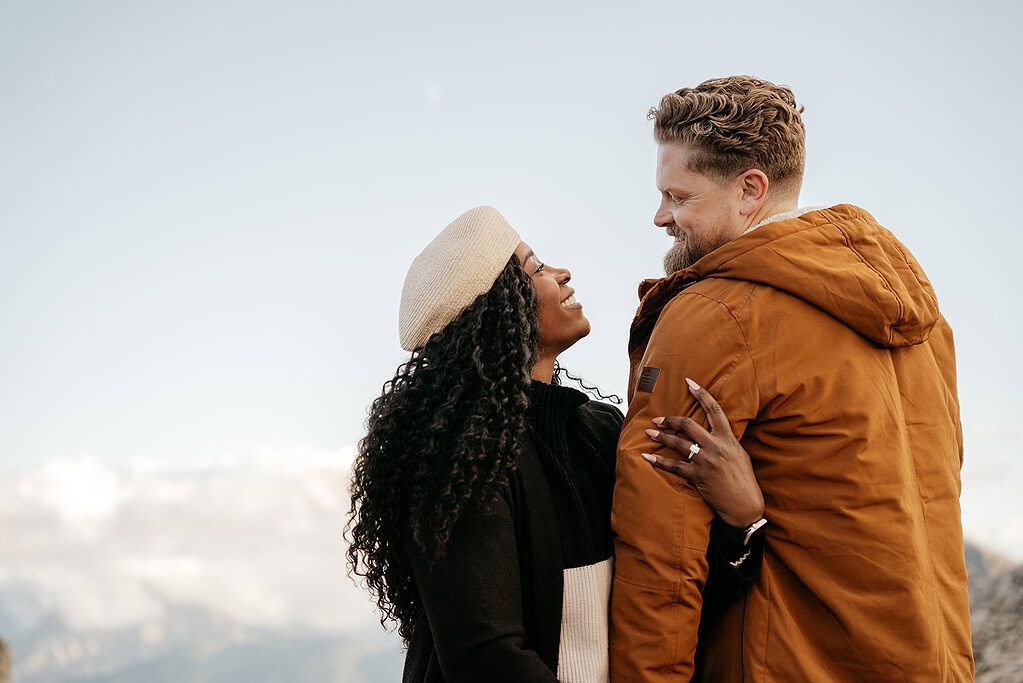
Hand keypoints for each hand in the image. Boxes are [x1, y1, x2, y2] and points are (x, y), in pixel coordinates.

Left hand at [641, 378, 764, 527]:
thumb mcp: (739, 453)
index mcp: (728, 438)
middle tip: (657, 419)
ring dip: (661, 437)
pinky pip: (674, 466)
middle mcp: (717, 447)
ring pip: (678, 443)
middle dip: (670, 419)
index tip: (689, 382)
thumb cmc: (743, 479)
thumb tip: (714, 430)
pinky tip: (647, 457)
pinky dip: (659, 461)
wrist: (745, 505)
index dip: (702, 394)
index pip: (715, 410)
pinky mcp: (698, 476)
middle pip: (689, 425)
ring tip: (649, 433)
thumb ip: (726, 440)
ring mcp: (707, 461)